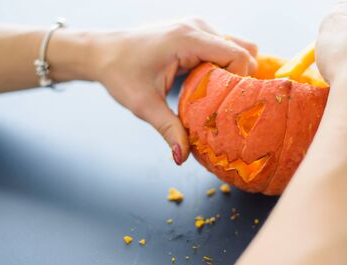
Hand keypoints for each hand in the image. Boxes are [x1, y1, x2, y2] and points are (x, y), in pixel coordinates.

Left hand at [86, 18, 257, 163]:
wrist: (102, 52)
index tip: (229, 105)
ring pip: (236, 46)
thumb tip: (183, 157)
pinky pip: (223, 45)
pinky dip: (224, 64)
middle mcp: (197, 26)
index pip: (238, 56)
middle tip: (226, 104)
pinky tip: (210, 83)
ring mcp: (197, 25)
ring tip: (219, 95)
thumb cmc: (120, 73)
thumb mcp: (144, 105)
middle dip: (241, 79)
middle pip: (243, 50)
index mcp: (188, 39)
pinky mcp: (194, 31)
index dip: (242, 82)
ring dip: (234, 71)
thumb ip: (169, 130)